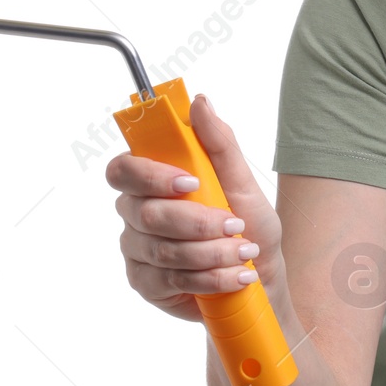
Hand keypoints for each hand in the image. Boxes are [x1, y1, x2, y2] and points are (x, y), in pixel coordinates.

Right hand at [107, 93, 286, 322]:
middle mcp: (136, 213)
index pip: (124, 170)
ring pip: (160, 249)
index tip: (191, 182)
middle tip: (235, 224)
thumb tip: (199, 102)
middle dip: (195, 221)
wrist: (261, 277)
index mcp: (152, 181)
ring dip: (210, 252)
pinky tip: (235, 277)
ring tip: (244, 252)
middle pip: (144, 213)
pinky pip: (168, 281)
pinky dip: (208, 278)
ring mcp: (138, 251)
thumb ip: (218, 143)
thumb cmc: (248, 226)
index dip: (150, 176)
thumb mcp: (242, 182)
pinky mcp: (146, 284)